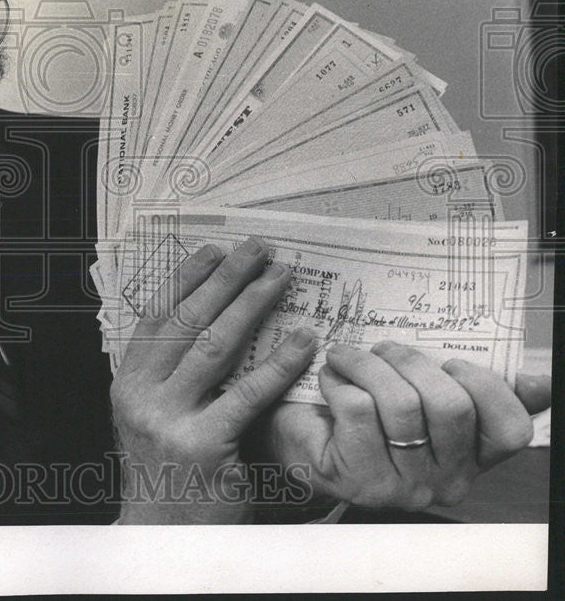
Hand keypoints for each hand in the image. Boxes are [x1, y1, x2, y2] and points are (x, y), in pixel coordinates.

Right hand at [110, 238, 317, 522]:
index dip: (186, 278)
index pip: (156, 316)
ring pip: (213, 347)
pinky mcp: (203, 447)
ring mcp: (168, 420)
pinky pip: (247, 394)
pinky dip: (278, 363)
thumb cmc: (168, 473)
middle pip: (185, 320)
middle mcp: (141, 395)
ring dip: (250, 305)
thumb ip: (172, 375)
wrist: (162, 538)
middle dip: (224, 279)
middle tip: (256, 251)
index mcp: (128, 381)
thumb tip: (212, 319)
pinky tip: (302, 340)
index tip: (214, 251)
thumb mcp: (154, 417)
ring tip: (279, 278)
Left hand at [267, 342, 551, 510]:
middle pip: (451, 406)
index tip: (451, 362)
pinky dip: (340, 382)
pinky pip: (359, 411)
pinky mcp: (358, 478)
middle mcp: (445, 480)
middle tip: (381, 349)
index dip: (485, 385)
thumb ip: (478, 389)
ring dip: (368, 365)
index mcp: (471, 457)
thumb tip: (539, 380)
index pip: (510, 429)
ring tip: (346, 356)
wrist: (296, 438)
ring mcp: (402, 486)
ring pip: (401, 405)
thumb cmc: (361, 409)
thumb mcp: (420, 393)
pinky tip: (329, 380)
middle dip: (411, 361)